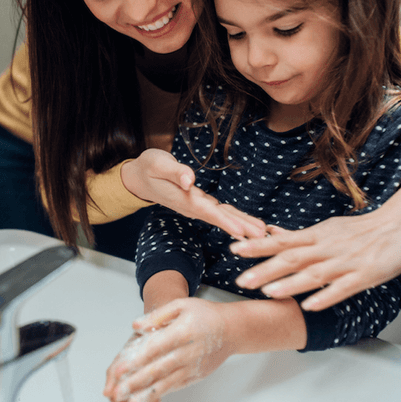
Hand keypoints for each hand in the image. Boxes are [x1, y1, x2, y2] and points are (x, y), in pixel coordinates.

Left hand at [103, 298, 232, 401]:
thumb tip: (136, 326)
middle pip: (158, 369)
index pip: (155, 348)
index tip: (118, 370)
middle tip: (117, 393)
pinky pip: (176, 386)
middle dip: (136, 383)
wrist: (233, 329)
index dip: (135, 360)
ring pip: (167, 382)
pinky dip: (160, 393)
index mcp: (183, 331)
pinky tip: (147, 398)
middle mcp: (189, 352)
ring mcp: (193, 366)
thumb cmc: (206, 315)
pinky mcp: (196, 376)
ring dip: (146, 394)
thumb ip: (157, 315)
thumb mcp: (182, 305)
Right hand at [121, 149, 265, 238]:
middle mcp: (191, 206)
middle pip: (220, 218)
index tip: (241, 232)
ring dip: (242, 224)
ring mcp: (196, 206)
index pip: (207, 212)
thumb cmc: (148, 168)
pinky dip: (235, 218)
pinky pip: (220, 212)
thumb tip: (189, 179)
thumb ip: (174, 171)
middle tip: (262, 237)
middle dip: (241, 227)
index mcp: (183, 198)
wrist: (138, 178)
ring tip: (262, 232)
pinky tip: (247, 225)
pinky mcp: (199, 203)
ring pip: (222, 216)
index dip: (225, 222)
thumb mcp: (157, 164)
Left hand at [232, 166, 400, 310]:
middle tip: (240, 280)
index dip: (257, 246)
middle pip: (291, 258)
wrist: (399, 224)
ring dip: (290, 283)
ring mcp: (344, 262)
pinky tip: (309, 305)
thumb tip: (270, 232)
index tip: (234, 250)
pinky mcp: (363, 275)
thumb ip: (298, 236)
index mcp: (316, 236)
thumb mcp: (326, 229)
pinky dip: (325, 296)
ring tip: (267, 292)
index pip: (281, 241)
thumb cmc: (360, 230)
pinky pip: (342, 288)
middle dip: (265, 270)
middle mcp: (326, 248)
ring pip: (314, 273)